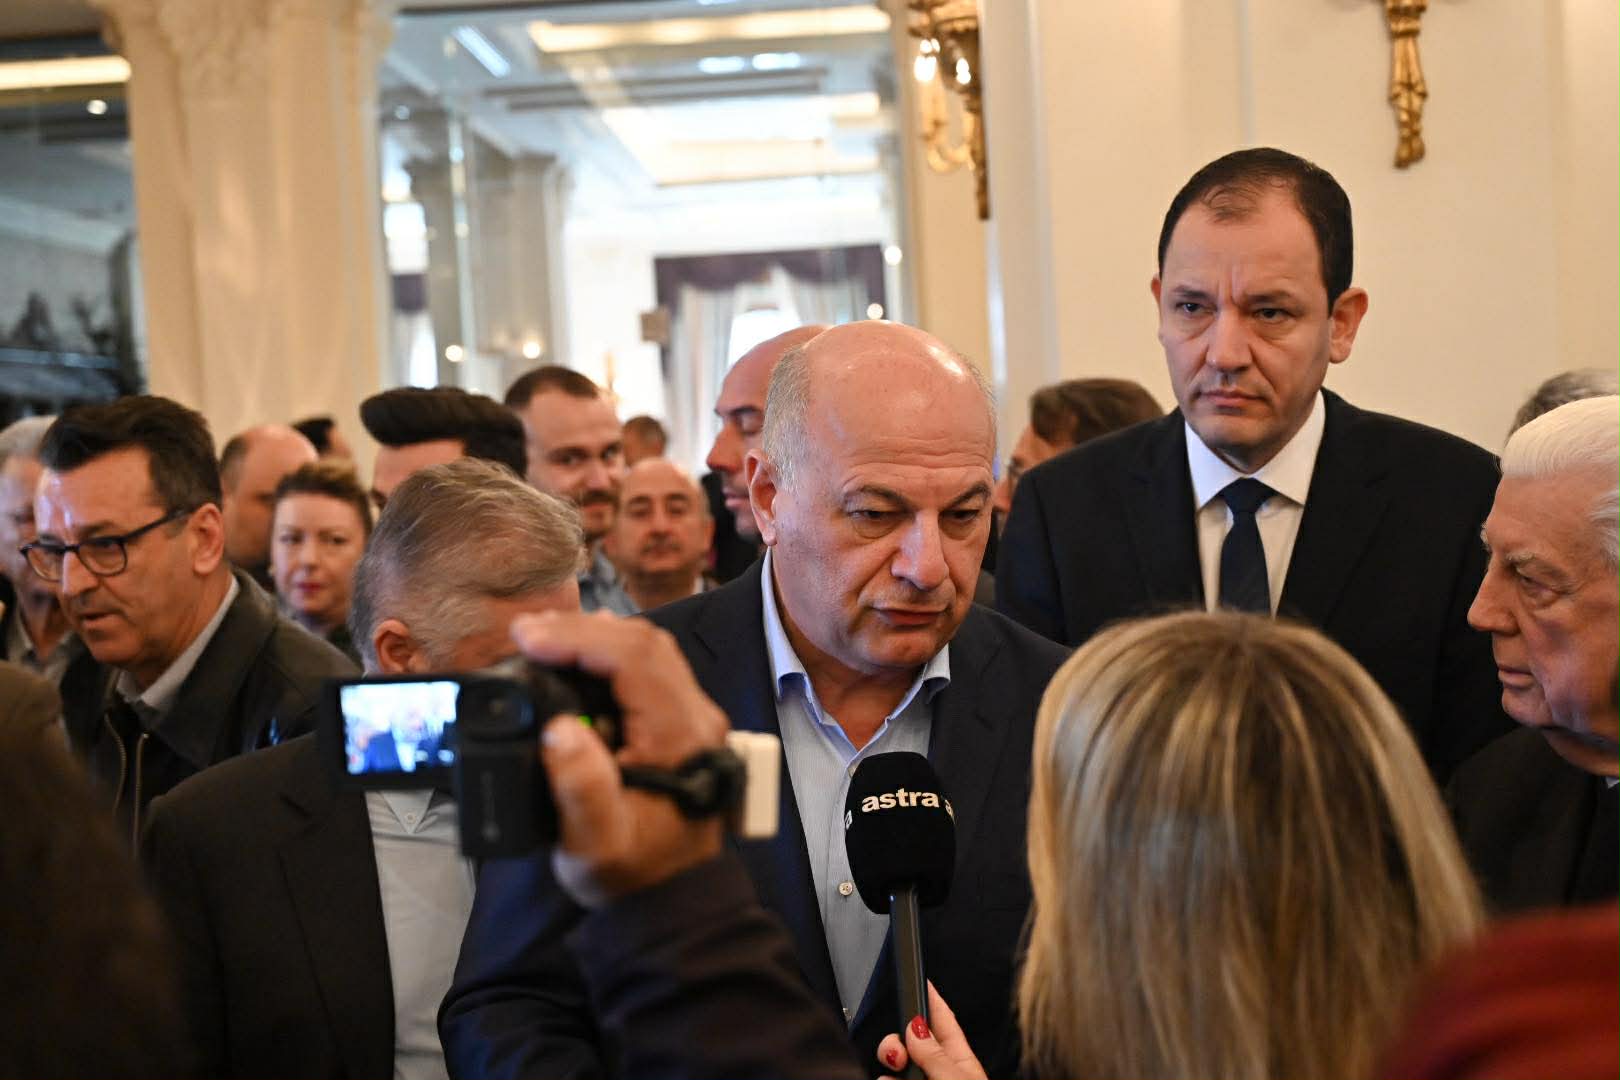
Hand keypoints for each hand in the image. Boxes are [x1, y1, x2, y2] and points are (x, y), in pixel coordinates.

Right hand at [512, 611, 730, 904]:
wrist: (667, 899)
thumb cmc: (632, 875)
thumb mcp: (596, 845)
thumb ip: (581, 789)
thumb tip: (559, 731)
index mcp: (680, 736)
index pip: (634, 659)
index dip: (578, 639)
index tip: (528, 638)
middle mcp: (696, 717)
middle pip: (644, 643)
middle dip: (581, 630)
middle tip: (527, 634)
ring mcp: (692, 717)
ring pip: (649, 650)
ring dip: (595, 638)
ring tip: (543, 641)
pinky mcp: (680, 723)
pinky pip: (648, 668)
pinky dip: (608, 654)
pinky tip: (574, 659)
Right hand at [876, 984, 986, 1079]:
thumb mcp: (955, 1079)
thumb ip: (935, 1055)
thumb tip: (915, 1028)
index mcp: (961, 1063)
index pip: (944, 1021)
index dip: (931, 999)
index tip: (919, 979)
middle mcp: (940, 1073)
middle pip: (912, 1040)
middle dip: (898, 1037)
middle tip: (897, 1050)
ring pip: (897, 1063)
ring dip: (889, 1059)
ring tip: (891, 1070)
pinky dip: (884, 1079)